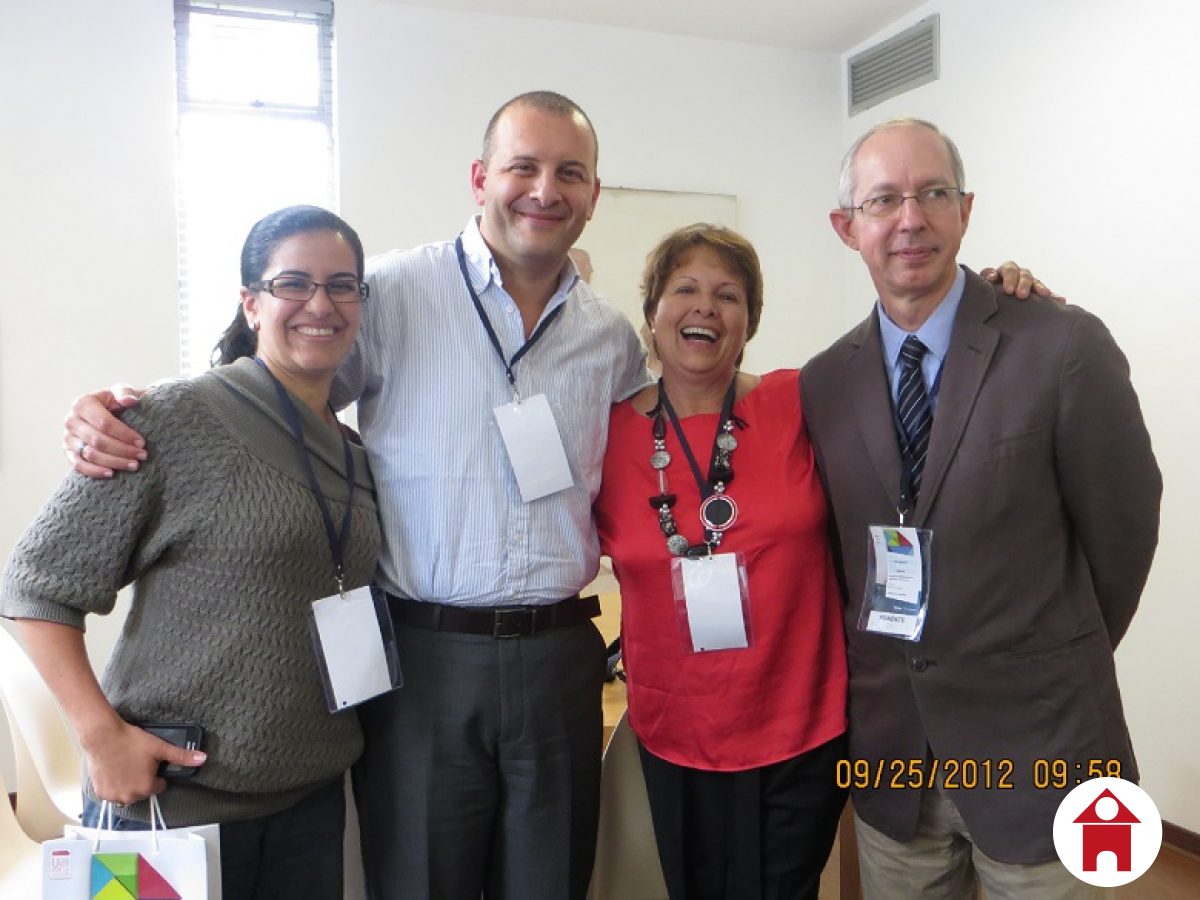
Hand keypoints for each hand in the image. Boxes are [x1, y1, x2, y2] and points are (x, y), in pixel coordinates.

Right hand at [63, 385, 147, 477]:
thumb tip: (129, 400)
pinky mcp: (68, 452)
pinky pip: (79, 465)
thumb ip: (125, 392)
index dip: (124, 434)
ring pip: (90, 454)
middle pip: (98, 441)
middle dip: (123, 450)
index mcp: (83, 403)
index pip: (104, 423)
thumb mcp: (121, 392)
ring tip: (134, 465)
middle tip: (142, 456)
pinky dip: (94, 471)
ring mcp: (68, 437)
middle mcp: (71, 420)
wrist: (108, 414)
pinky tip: (112, 473)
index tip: (142, 442)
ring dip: (114, 462)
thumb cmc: (117, 402)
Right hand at [81, 717, 206, 804]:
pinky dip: (114, 786)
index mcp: (147, 788)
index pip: (159, 786)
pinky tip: (114, 771)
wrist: (103, 737)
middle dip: (142, 780)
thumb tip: (204, 758)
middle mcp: (130, 797)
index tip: (149, 763)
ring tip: (125, 767)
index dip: (156, 774)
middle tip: (137, 763)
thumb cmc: (133, 741)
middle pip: (143, 791)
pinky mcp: (100, 793)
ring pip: (127, 794)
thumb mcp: (160, 748)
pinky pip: (112, 794)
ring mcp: (113, 797)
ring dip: (128, 785)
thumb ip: (182, 757)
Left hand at [981, 261, 1065, 302]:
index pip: (994, 271)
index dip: (996, 275)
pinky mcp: (1035, 292)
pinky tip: (1060, 300)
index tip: (995, 282)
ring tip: (1044, 294)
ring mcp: (1023, 282)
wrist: (995, 319)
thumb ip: (980, 296)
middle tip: (1020, 294)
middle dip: (1019, 281)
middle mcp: (1008, 276)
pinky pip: (1045, 293)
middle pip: (1015, 271)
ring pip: (1030, 279)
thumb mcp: (980, 302)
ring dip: (1037, 286)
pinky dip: (1053, 297)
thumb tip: (984, 287)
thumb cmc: (985, 308)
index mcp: (992, 278)